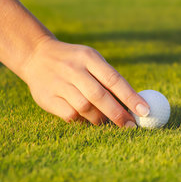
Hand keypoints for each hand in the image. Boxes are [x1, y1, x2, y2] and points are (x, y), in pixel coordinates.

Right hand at [20, 37, 149, 126]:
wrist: (36, 55)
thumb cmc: (74, 63)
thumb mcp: (91, 61)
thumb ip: (109, 80)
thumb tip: (135, 104)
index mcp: (89, 57)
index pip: (113, 79)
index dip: (130, 97)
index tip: (145, 111)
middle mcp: (74, 69)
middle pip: (99, 95)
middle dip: (117, 113)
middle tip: (130, 126)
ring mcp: (59, 83)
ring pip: (84, 107)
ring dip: (99, 118)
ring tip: (105, 121)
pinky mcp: (47, 97)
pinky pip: (70, 115)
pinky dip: (81, 120)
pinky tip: (85, 118)